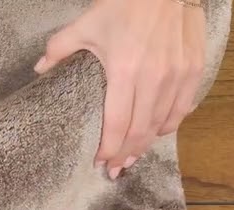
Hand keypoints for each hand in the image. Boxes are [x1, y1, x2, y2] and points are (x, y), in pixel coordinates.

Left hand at [34, 0, 206, 178]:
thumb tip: (39, 70)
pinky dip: (170, 123)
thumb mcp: (87, 23)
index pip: (117, 123)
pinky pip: (182, 108)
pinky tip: (158, 131)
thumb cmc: (125, 3)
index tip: (101, 162)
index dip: (109, 148)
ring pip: (163, 124)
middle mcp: (154, 77)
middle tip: (117, 169)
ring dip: (148, 144)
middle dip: (127, 154)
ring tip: (134, 156)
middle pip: (140, 131)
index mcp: (124, 69)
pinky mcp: (194, 68)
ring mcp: (177, 75)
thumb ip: (60, 48)